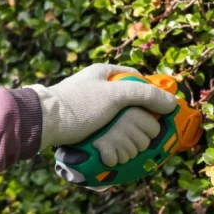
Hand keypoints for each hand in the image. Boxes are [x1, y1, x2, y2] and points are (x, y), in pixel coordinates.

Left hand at [27, 64, 176, 164]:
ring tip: (135, 137)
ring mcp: (89, 104)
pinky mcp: (83, 121)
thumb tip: (172, 102)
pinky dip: (115, 134)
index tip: (160, 105)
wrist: (41, 125)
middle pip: (128, 97)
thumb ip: (146, 95)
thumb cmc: (78, 105)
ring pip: (118, 113)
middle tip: (151, 124)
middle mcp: (96, 85)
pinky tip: (120, 141)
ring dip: (128, 126)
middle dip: (140, 112)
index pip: (136, 76)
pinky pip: (106, 125)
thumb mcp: (116, 96)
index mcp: (104, 72)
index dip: (151, 90)